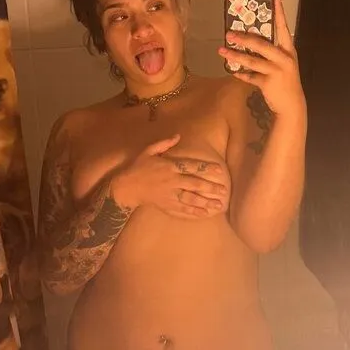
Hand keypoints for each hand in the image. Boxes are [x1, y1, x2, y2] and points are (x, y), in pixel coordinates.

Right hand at [113, 135, 229, 219]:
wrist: (125, 187)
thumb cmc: (137, 167)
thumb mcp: (148, 151)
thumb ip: (164, 143)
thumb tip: (178, 135)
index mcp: (169, 166)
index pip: (191, 166)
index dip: (206, 168)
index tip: (220, 171)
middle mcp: (171, 181)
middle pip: (194, 184)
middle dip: (210, 188)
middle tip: (224, 191)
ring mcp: (169, 195)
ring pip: (190, 199)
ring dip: (205, 202)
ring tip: (218, 205)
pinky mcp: (166, 205)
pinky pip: (181, 209)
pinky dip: (193, 212)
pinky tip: (204, 214)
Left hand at [219, 0, 304, 117]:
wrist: (292, 105)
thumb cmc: (286, 82)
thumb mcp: (284, 64)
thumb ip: (272, 53)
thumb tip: (251, 40)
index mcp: (288, 50)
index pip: (283, 28)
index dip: (280, 13)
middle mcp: (284, 58)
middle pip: (261, 44)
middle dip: (244, 38)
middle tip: (229, 33)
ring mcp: (276, 71)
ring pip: (252, 61)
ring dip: (235, 56)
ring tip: (222, 51)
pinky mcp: (268, 83)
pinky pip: (250, 77)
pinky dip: (241, 74)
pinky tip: (233, 71)